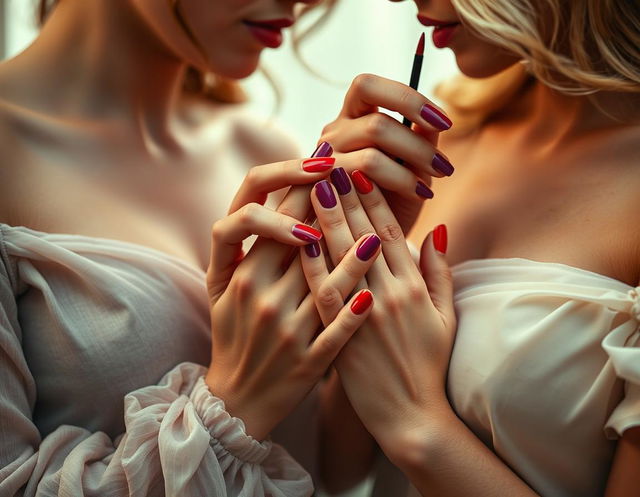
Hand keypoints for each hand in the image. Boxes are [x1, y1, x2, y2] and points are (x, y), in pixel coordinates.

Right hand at [204, 157, 381, 440]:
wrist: (237, 400)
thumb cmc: (232, 336)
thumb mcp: (220, 291)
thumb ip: (237, 250)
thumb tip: (269, 205)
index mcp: (243, 277)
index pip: (269, 219)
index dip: (294, 187)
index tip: (321, 164)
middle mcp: (264, 298)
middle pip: (299, 242)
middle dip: (328, 207)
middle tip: (353, 177)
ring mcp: (288, 330)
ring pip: (324, 286)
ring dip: (351, 257)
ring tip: (375, 233)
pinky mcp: (308, 360)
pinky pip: (335, 334)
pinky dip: (352, 314)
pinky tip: (371, 296)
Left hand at [303, 170, 456, 460]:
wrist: (410, 415)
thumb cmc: (429, 365)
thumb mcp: (445, 316)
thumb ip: (439, 272)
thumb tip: (437, 230)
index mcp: (412, 285)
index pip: (388, 229)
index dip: (372, 195)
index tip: (357, 167)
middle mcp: (388, 292)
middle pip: (360, 233)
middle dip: (343, 193)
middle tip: (327, 159)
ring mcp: (362, 313)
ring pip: (340, 255)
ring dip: (323, 216)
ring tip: (309, 183)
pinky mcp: (340, 335)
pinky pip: (322, 291)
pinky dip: (310, 261)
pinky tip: (297, 235)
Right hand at [318, 73, 453, 232]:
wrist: (365, 244)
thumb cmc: (390, 203)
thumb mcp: (411, 167)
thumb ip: (420, 142)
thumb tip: (435, 123)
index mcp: (351, 117)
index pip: (367, 86)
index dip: (407, 99)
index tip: (443, 122)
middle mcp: (332, 134)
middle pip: (377, 124)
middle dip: (418, 146)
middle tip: (443, 167)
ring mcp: (323, 163)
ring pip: (372, 155)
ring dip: (411, 169)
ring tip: (432, 186)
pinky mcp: (321, 191)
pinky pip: (364, 183)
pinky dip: (400, 184)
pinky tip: (419, 195)